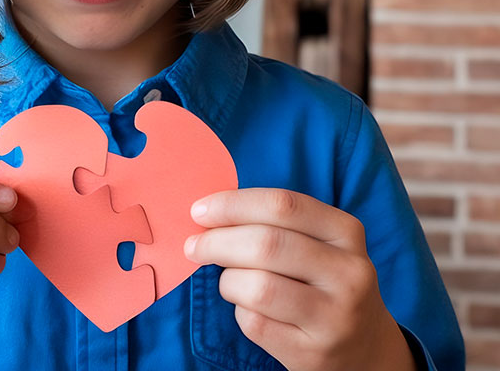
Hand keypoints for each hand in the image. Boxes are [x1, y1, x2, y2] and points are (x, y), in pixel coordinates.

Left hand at [183, 188, 415, 370]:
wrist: (364, 349)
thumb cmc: (322, 282)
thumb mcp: (318, 244)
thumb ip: (275, 223)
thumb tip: (208, 212)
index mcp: (346, 232)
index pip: (283, 205)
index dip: (233, 204)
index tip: (200, 210)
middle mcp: (349, 273)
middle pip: (266, 244)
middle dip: (217, 241)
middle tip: (194, 246)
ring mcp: (335, 317)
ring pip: (257, 287)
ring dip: (228, 280)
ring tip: (228, 281)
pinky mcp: (313, 353)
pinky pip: (254, 323)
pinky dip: (239, 311)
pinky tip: (248, 308)